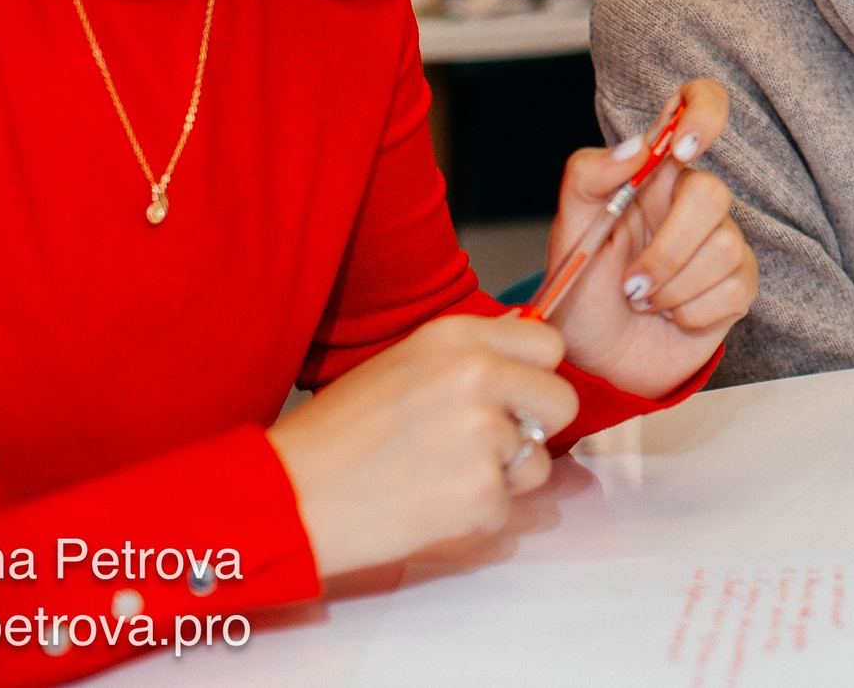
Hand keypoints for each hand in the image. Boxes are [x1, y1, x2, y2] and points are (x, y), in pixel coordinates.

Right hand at [266, 313, 576, 580]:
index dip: (534, 375)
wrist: (290, 496)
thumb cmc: (336, 434)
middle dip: (533, 428)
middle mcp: (480, 375)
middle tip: (484, 446)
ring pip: (539, 462)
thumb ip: (466, 356)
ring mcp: (485, 435)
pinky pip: (508, 508)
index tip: (514, 395)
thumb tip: (521, 349)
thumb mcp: (402, 364)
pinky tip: (430, 505)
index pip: (548, 345)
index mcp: (459, 337)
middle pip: (562, 401)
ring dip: (503, 478)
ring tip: (442, 477)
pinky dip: (477, 516)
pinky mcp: (482, 492)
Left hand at [544, 79, 757, 397]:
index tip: (682, 149)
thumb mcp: (569, 227)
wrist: (595, 357)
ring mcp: (722, 242)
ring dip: (670, 287)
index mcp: (657, 171)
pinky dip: (689, 313)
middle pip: (712, 195)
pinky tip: (671, 316)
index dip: (704, 111)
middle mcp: (694, 200)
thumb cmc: (583, 287)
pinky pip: (732, 290)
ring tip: (643, 300)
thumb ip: (590, 174)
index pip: (700, 106)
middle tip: (631, 282)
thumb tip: (636, 148)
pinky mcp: (738, 287)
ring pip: (723, 248)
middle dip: (665, 248)